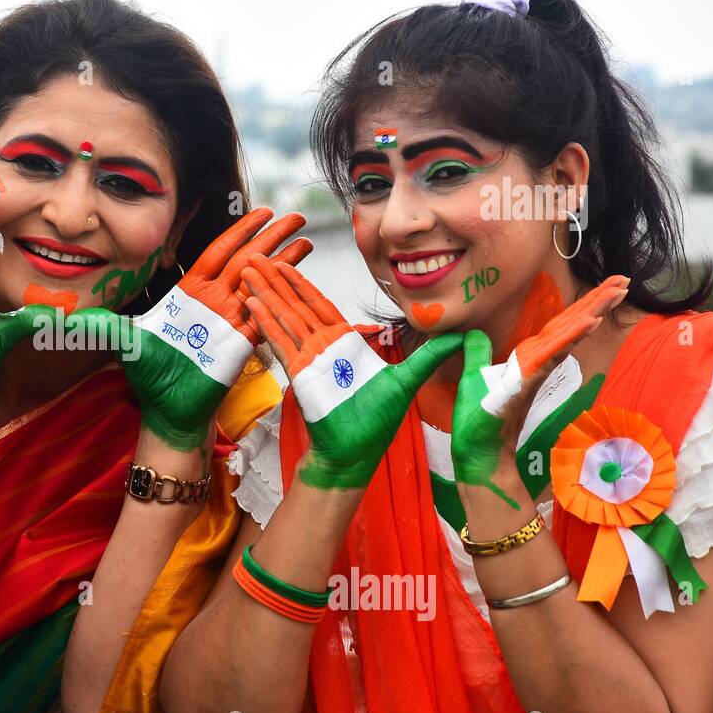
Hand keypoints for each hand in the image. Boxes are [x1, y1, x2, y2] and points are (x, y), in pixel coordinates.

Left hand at [72, 207, 311, 450]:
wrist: (168, 411)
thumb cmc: (148, 376)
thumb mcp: (123, 342)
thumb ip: (100, 323)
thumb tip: (62, 315)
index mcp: (190, 293)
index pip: (217, 252)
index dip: (239, 232)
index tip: (261, 212)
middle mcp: (214, 302)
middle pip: (247, 260)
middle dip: (272, 237)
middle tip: (297, 217)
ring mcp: (232, 321)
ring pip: (261, 283)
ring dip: (284, 263)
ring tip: (308, 242)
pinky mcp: (242, 343)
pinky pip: (263, 315)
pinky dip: (279, 297)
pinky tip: (298, 280)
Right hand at [242, 255, 463, 488]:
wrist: (354, 454)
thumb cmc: (375, 423)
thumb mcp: (407, 381)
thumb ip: (429, 356)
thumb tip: (463, 336)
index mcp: (344, 344)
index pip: (319, 305)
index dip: (302, 284)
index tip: (285, 264)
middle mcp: (322, 348)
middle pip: (295, 305)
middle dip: (276, 281)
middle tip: (257, 258)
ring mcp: (308, 359)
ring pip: (284, 318)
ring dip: (266, 295)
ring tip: (248, 273)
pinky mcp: (300, 374)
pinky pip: (281, 343)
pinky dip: (267, 324)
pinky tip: (253, 305)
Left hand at [450, 275, 629, 507]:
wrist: (476, 452)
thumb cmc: (477, 419)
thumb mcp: (471, 375)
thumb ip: (475, 353)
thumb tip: (472, 334)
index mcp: (527, 358)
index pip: (557, 326)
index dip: (581, 306)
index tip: (605, 287)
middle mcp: (537, 362)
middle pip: (570, 325)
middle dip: (597, 302)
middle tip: (624, 281)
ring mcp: (536, 370)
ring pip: (566, 335)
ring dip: (591, 312)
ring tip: (616, 291)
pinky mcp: (528, 380)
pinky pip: (551, 354)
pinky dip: (570, 337)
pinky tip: (587, 322)